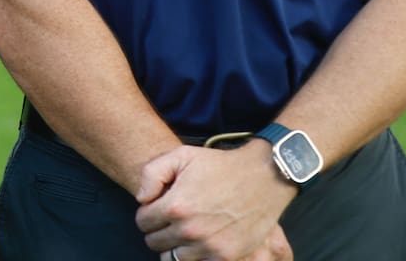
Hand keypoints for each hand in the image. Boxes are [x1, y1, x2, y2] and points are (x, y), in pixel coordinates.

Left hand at [135, 142, 296, 260]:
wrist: (263, 177)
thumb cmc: (219, 165)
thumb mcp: (180, 155)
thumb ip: (151, 173)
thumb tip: (142, 199)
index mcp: (175, 206)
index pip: (142, 222)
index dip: (147, 213)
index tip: (156, 208)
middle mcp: (190, 230)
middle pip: (154, 242)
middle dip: (158, 230)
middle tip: (170, 219)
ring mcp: (209, 246)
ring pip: (172, 258)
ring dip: (174, 245)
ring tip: (184, 230)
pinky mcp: (227, 257)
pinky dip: (194, 255)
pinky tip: (199, 241)